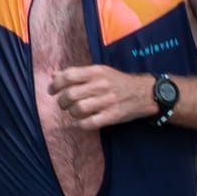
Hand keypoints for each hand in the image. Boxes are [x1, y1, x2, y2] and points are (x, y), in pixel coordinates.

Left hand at [45, 64, 162, 127]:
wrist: (144, 93)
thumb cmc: (118, 81)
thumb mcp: (100, 71)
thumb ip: (77, 73)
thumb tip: (54, 75)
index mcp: (96, 71)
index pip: (68, 76)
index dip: (55, 84)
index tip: (52, 91)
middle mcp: (101, 85)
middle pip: (71, 94)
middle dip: (62, 101)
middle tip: (63, 104)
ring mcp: (107, 101)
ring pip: (78, 109)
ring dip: (71, 112)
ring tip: (73, 112)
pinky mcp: (112, 116)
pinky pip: (89, 123)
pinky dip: (80, 124)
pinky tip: (79, 122)